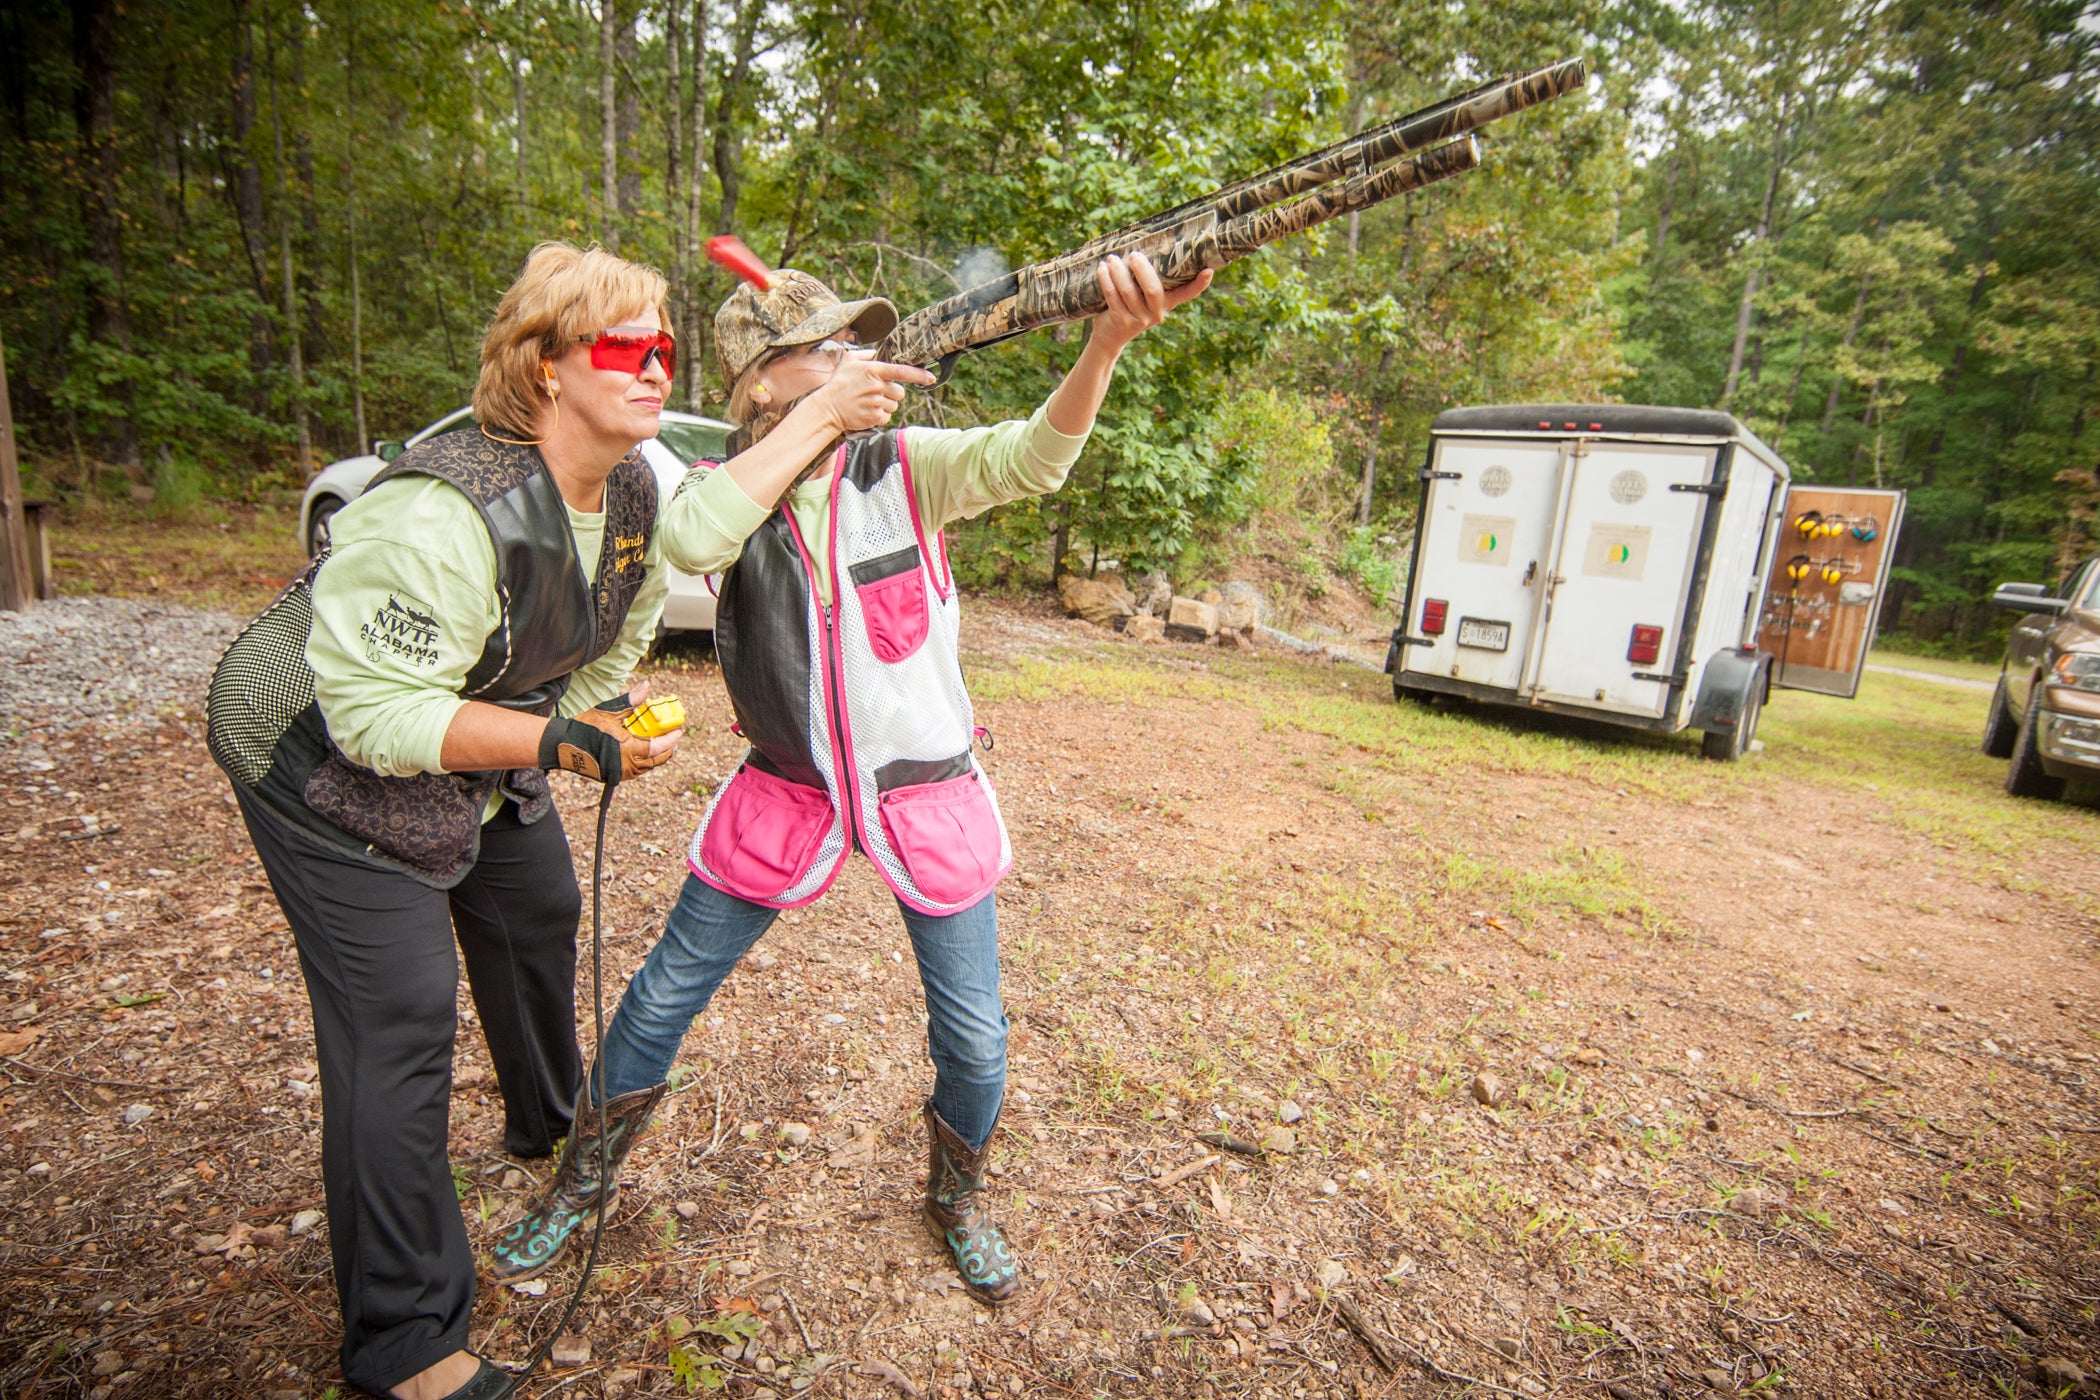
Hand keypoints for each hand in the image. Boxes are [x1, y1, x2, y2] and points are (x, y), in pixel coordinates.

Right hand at [541, 708, 680, 784]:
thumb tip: (647, 685)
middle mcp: (625, 765)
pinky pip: (634, 772)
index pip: (656, 748)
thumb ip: (630, 701)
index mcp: (626, 749)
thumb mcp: (609, 711)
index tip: (678, 731)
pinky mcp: (612, 777)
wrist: (562, 745)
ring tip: (659, 744)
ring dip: (654, 757)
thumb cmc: (584, 726)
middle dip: (667, 750)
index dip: (670, 740)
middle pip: (655, 761)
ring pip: (645, 768)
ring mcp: (619, 773)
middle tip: (672, 738)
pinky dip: (642, 763)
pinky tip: (642, 752)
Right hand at [804, 351, 938, 436]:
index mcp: (873, 370)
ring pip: (894, 406)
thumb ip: (865, 354)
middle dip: (892, 393)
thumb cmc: (838, 383)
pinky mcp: (874, 417)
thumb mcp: (848, 361)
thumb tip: (877, 352)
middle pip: (900, 392)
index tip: (931, 378)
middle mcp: (877, 386)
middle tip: (875, 393)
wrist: (827, 408)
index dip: (919, 375)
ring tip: (868, 402)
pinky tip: (867, 411)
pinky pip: (886, 417)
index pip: (902, 371)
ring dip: (885, 405)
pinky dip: (879, 416)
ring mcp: (876, 403)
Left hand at [1090, 251, 1212, 354]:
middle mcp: (1157, 313)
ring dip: (1118, 272)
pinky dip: (1106, 280)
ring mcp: (1139, 320)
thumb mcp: (1141, 295)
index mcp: (1167, 303)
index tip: (1209, 270)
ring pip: (1129, 292)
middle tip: (1133, 254)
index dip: (1199, 284)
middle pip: (1153, 290)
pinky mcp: (1121, 322)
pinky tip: (1101, 269)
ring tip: (1112, 258)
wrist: (1110, 337)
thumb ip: (1145, 277)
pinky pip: (1113, 297)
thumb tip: (1139, 241)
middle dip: (1142, 269)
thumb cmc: (1127, 305)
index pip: (1188, 294)